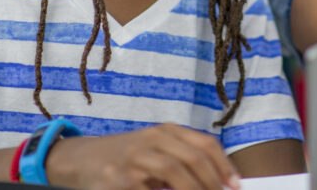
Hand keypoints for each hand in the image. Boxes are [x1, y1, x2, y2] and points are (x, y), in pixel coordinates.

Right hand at [47, 124, 239, 189]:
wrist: (80, 159)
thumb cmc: (125, 157)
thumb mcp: (154, 148)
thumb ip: (181, 158)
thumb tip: (217, 183)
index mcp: (165, 131)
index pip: (204, 144)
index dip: (224, 165)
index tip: (236, 185)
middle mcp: (152, 139)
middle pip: (193, 158)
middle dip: (212, 182)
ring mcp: (135, 159)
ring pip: (174, 172)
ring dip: (194, 189)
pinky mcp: (119, 180)